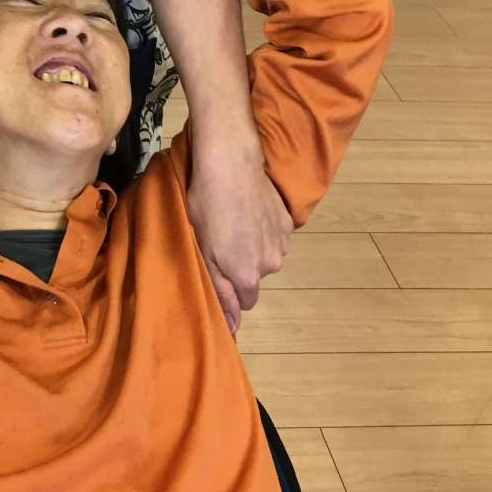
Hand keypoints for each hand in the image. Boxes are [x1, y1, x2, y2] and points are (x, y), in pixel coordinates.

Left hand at [187, 134, 293, 332]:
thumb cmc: (207, 206)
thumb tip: (234, 327)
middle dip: (242, 265)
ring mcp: (282, 242)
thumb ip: (221, 291)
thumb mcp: (203, 251)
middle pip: (256, 277)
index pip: (244, 302)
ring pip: (266, 255)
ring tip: (235, 220)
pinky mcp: (287, 220)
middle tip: (222, 239)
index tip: (218, 266)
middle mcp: (271, 265)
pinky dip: (264, 228)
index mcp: (247, 276)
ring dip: (253, 245)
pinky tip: (249, 209)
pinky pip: (275, 236)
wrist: (231, 164)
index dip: (230, 287)